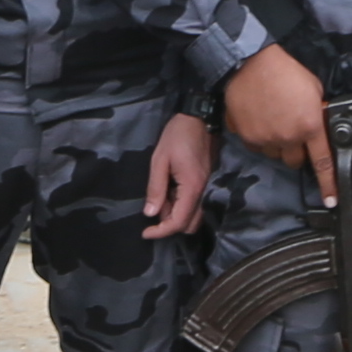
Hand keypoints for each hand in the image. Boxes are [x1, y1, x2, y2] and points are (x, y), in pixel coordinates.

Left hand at [137, 110, 215, 241]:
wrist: (198, 118)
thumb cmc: (177, 136)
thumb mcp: (159, 160)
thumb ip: (156, 189)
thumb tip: (150, 214)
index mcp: (192, 188)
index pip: (179, 222)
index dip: (161, 231)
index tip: (145, 233)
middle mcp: (203, 192)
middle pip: (189, 224)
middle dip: (170, 224)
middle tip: (153, 209)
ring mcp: (206, 188)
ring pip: (193, 216)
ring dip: (175, 215)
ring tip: (160, 198)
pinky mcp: (205, 183)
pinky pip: (195, 204)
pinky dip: (181, 206)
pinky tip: (169, 191)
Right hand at [220, 42, 335, 202]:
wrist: (251, 61)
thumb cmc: (285, 70)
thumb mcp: (314, 89)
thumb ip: (317, 112)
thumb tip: (319, 125)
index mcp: (310, 126)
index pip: (323, 163)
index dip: (328, 185)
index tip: (331, 200)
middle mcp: (287, 137)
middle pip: (295, 162)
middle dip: (296, 151)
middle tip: (294, 133)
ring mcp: (264, 139)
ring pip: (274, 155)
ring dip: (277, 145)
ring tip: (273, 121)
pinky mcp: (245, 135)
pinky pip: (255, 146)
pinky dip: (258, 137)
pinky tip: (258, 119)